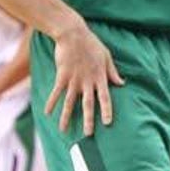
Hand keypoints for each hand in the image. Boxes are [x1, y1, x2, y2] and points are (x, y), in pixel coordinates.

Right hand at [45, 22, 123, 137]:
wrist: (73, 34)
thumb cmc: (91, 44)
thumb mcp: (107, 57)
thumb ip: (113, 72)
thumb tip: (122, 83)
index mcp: (100, 77)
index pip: (105, 98)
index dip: (107, 110)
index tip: (108, 123)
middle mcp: (87, 81)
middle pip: (88, 104)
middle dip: (88, 120)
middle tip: (88, 135)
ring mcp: (74, 80)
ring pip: (70, 102)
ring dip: (66, 117)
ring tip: (63, 130)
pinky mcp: (62, 76)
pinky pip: (56, 92)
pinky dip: (51, 103)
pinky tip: (47, 113)